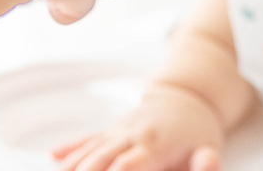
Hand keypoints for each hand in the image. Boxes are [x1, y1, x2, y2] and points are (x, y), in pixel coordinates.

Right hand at [52, 82, 224, 170]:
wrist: (187, 98)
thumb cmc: (198, 133)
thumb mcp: (209, 149)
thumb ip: (208, 164)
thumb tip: (207, 161)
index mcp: (153, 143)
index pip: (126, 164)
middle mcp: (130, 135)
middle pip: (98, 158)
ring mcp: (117, 131)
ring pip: (88, 149)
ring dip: (72, 166)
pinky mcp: (111, 131)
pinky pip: (86, 139)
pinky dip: (70, 149)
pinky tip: (53, 157)